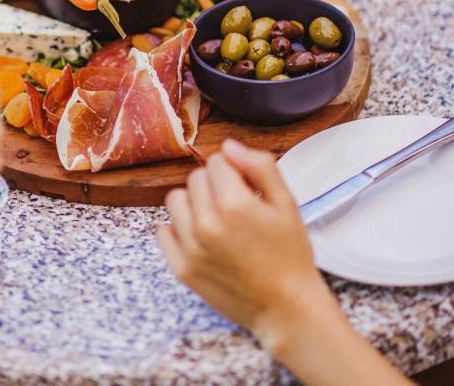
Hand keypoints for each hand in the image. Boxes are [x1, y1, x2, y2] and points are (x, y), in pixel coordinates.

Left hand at [158, 140, 339, 353]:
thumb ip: (260, 166)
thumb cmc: (290, 255)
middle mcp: (207, 225)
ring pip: (176, 199)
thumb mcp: (287, 204)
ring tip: (218, 220)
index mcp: (235, 205)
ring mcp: (191, 248)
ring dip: (194, 204)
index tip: (246, 187)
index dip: (234, 170)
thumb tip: (228, 146)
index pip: (217, 161)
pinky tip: (202, 237)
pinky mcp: (181, 268)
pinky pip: (163, 230)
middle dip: (215, 185)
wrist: (286, 307)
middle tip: (237, 206)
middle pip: (196, 178)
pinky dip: (179, 229)